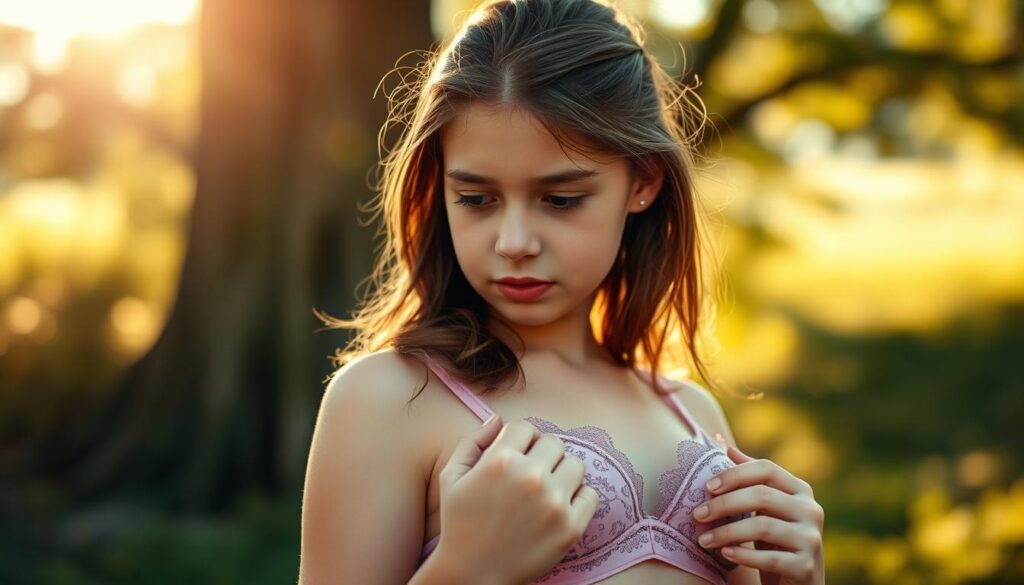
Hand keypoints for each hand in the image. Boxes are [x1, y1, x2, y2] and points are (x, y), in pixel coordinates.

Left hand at [692, 436, 824, 584]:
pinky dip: (743, 555)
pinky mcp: (806, 566)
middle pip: (762, 496)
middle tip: (697, 515)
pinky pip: (770, 558)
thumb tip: (721, 443)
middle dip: (724, 504)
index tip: (707, 486)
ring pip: (763, 526)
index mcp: (800, 489)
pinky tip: (725, 554)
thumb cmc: (775, 539)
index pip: (766, 468)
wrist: (798, 582)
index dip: (734, 474)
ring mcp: (811, 538)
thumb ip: (748, 478)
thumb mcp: (765, 507)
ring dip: (727, 532)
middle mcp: (811, 510)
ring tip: (703, 540)